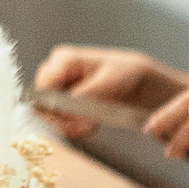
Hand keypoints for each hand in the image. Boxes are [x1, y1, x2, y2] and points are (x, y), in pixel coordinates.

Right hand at [33, 46, 188, 149]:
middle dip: (63, 121)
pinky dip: (72, 126)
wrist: (146, 82)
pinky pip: (58, 119)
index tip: (79, 123)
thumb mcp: (113, 81)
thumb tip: (68, 109)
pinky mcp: (65, 101)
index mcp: (62, 60)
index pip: (42, 92)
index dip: (56, 112)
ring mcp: (58, 87)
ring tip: (91, 126)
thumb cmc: (132, 74)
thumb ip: (87, 94)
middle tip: (87, 127)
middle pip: (42, 105)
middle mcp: (55, 71)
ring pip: (49, 115)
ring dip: (68, 125)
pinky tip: (89, 125)